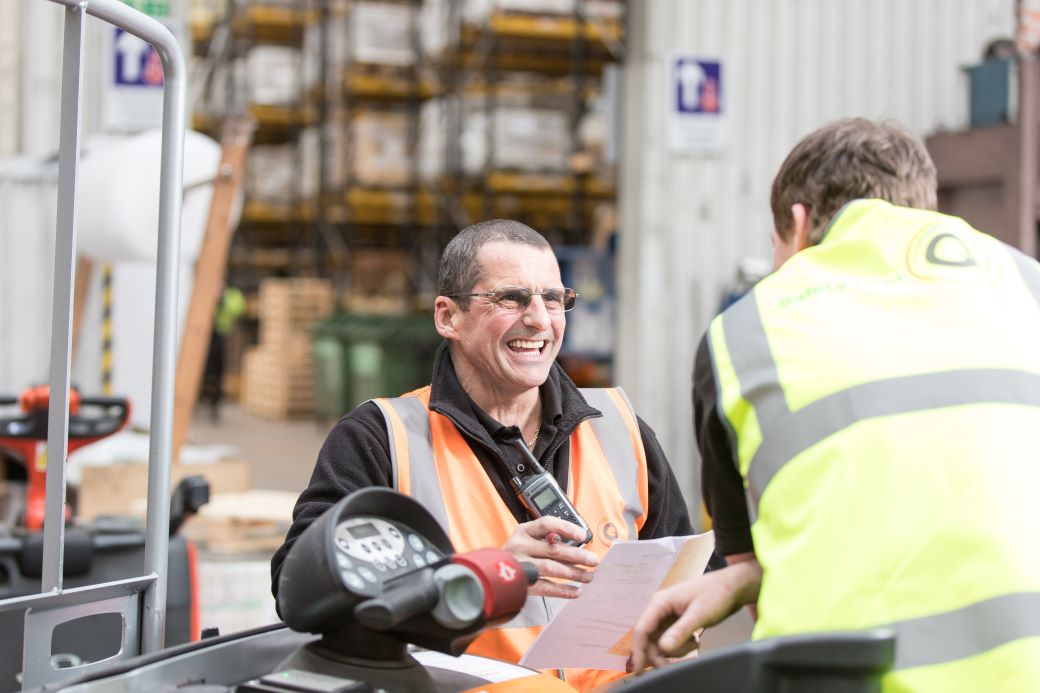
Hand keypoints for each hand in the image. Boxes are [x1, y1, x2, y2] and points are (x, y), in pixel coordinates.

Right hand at [502, 517, 598, 598]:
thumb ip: (549, 539)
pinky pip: (545, 587)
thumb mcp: (528, 539)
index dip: (566, 528)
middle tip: (593, 560)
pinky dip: (563, 590)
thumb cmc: (518, 553)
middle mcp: (520, 546)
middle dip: (577, 555)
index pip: (546, 524)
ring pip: (550, 568)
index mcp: (523, 531)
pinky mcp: (521, 584)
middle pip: (552, 549)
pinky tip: (576, 591)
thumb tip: (580, 545)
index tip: (583, 535)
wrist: (492, 573)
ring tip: (588, 576)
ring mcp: (519, 565)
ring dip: (573, 573)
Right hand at [627, 558, 762, 672]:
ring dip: (674, 650)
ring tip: (694, 643)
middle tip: (676, 666)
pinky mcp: (676, 622)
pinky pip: (670, 640)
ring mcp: (667, 616)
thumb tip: (663, 649)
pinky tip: (695, 641)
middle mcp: (659, 609)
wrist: (732, 586)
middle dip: (661, 655)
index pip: (641, 630)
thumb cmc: (716, 594)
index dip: (637, 651)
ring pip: (660, 642)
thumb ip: (680, 631)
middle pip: (649, 640)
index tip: (636, 671)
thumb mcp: (699, 614)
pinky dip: (680, 646)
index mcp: (660, 603)